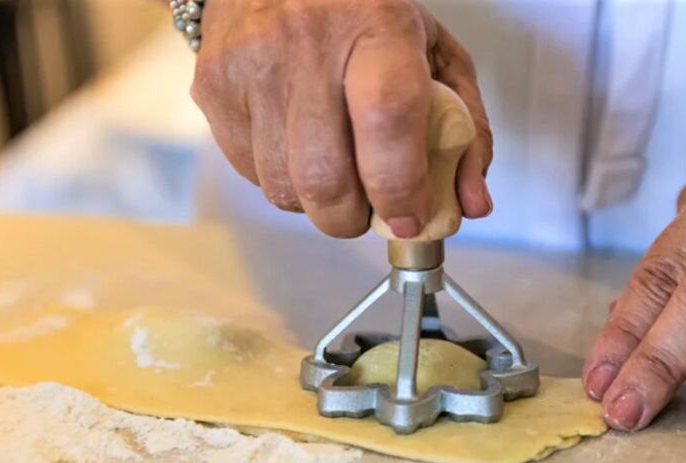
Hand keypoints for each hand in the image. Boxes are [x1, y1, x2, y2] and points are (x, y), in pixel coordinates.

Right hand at [190, 0, 492, 238]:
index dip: (399, 189)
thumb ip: (465, 129)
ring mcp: (251, 67)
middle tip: (369, 208)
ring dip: (316, 203)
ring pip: (284, 188)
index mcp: (376, 25)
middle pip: (324, 179)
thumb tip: (471, 204)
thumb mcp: (433, 52)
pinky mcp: (214, 87)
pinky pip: (250, 173)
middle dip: (353, 219)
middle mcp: (306, 43)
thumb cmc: (366, 12)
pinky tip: (297, 144)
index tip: (409, 219)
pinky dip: (281, 179)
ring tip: (333, 167)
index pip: (386, 121)